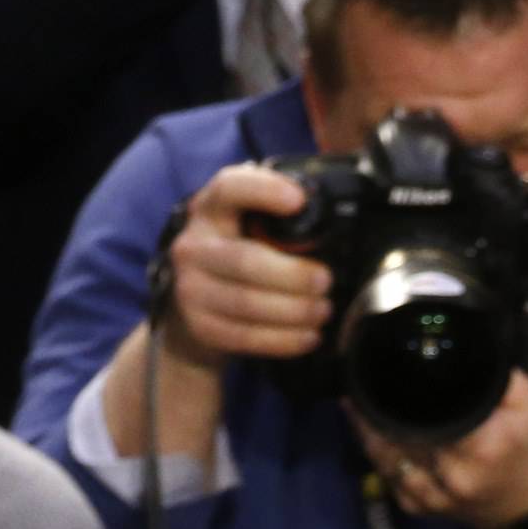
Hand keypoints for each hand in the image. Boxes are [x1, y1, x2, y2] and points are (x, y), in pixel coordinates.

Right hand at [162, 162, 331, 373]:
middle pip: (245, 260)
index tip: (299, 202)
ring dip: (292, 311)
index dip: (264, 192)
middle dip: (292, 274)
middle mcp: (193, 247)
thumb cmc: (235, 255)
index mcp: (211, 209)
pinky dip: (280, 340)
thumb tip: (336, 221)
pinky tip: (307, 337)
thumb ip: (276, 217)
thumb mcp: (246, 224)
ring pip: (246, 303)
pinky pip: (243, 336)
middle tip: (325, 281)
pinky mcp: (199, 326)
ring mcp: (190, 289)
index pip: (230, 188)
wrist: (192, 310)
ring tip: (322, 311)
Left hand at [354, 372, 527, 528]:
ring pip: (385, 460)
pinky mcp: (417, 510)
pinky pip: (387, 478)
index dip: (401, 398)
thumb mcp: (526, 404)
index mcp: (480, 445)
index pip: (428, 417)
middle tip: (360, 387)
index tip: (383, 375)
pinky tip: (366, 435)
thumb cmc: (527, 446)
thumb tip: (455, 357)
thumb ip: (494, 379)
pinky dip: (376, 456)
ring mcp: (431, 498)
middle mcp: (451, 475)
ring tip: (354, 406)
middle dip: (377, 413)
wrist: (525, 505)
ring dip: (367, 434)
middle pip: (399, 438)